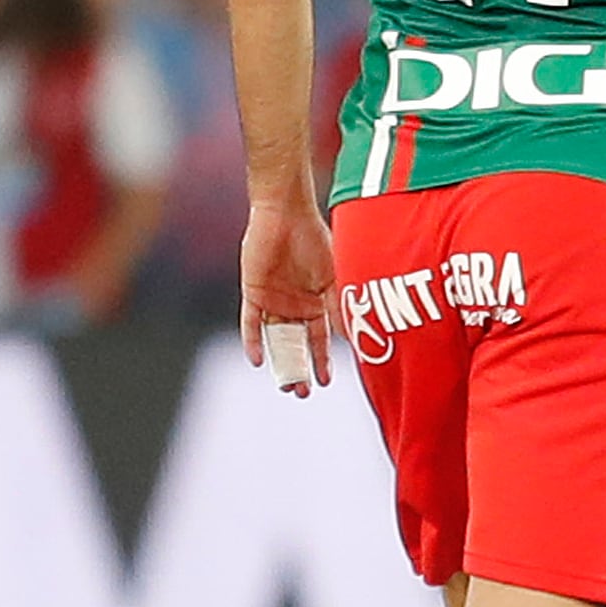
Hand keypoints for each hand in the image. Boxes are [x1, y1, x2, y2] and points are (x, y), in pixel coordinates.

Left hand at [239, 199, 338, 395]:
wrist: (286, 215)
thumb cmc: (316, 240)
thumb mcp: (334, 278)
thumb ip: (339, 306)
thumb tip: (353, 336)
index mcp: (316, 303)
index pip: (319, 339)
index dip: (322, 360)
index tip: (326, 381)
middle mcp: (294, 306)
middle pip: (296, 345)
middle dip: (299, 368)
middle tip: (302, 391)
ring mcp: (273, 301)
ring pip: (276, 340)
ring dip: (279, 361)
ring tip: (286, 384)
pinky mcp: (253, 294)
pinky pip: (251, 323)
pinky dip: (254, 341)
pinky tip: (257, 360)